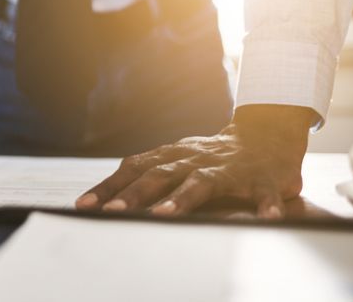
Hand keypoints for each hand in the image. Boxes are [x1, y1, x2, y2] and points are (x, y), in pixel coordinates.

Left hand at [75, 104, 314, 217]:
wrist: (268, 134)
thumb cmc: (214, 156)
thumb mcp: (179, 160)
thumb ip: (149, 176)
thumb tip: (105, 199)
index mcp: (173, 156)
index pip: (133, 168)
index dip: (109, 186)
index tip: (84, 204)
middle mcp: (195, 159)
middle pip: (159, 174)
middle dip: (134, 194)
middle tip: (111, 211)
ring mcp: (228, 167)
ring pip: (201, 182)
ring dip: (181, 199)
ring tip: (164, 216)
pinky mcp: (263, 178)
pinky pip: (264, 192)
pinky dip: (266, 204)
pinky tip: (267, 218)